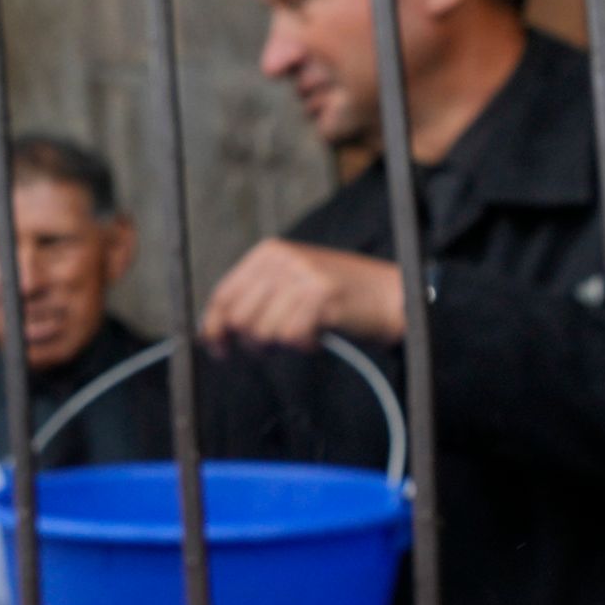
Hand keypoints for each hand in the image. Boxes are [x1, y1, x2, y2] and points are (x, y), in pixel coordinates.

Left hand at [200, 236, 403, 349]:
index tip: (218, 350)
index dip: (214, 328)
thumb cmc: (339, 299)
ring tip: (303, 338)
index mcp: (268, 253)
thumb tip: (210, 331)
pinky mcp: (323, 295)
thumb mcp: (291, 285)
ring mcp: (303, 275)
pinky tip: (317, 340)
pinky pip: (292, 337)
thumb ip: (254, 300)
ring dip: (281, 347)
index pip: (222, 296)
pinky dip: (303, 347)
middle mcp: (282, 258)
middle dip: (254, 342)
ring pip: (263, 332)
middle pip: (239, 319)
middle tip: (278, 346)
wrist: (393, 296)